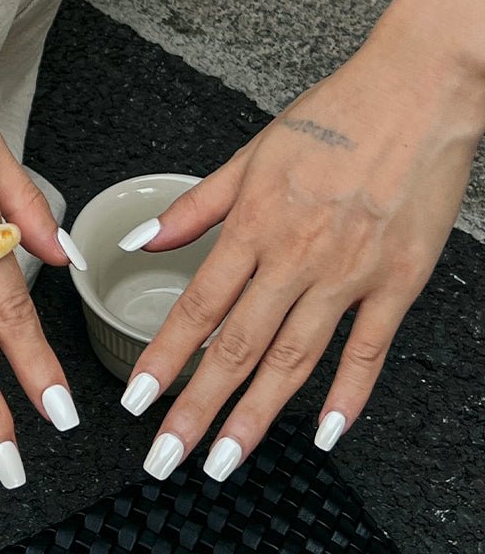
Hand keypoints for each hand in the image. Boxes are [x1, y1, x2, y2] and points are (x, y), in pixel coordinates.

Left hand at [122, 22, 484, 481]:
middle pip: (237, 347)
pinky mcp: (399, 282)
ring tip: (226, 459)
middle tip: (166, 456)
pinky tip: (324, 432)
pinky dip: (347, 396)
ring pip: (294, 361)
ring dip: (256, 416)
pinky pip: (369, 351)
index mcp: (253, 224)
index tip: (136, 401)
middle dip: (196, 409)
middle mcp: (295, 257)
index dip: (162, 359)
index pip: (196, 307)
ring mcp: (350, 274)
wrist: (417, 93)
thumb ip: (193, 206)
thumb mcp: (249, 154)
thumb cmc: (332, 117)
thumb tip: (139, 241)